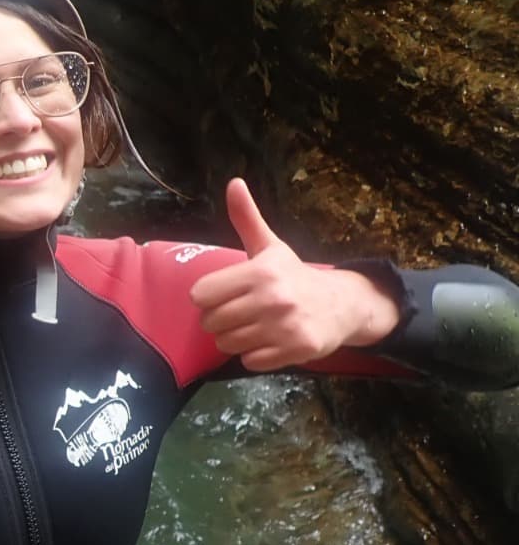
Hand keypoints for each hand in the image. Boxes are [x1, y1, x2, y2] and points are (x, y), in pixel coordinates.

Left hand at [190, 178, 396, 370]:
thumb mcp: (270, 246)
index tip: (224, 294)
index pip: (201, 295)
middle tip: (240, 312)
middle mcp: (272, 299)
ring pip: (227, 344)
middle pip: (210, 323)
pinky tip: (269, 340)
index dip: (208, 297)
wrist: (343, 305)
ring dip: (235, 339)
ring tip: (254, 326)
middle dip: (219, 320)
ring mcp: (284, 327)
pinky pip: (249, 361)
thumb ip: (247, 218)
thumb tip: (233, 182)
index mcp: (260, 272)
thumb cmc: (295, 276)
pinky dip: (254, 355)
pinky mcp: (295, 350)